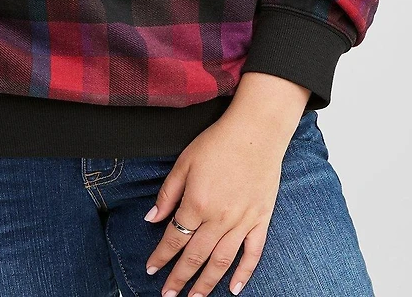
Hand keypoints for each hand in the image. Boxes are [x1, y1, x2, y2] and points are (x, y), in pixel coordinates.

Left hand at [143, 109, 288, 295]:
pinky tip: (234, 288)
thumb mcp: (184, 162)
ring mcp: (242, 222)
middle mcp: (218, 219)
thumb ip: (167, 194)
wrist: (256, 132)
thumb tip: (151, 219)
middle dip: (179, 278)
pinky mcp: (261, 220)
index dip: (161, 256)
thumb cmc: (217, 142)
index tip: (151, 269)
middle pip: (195, 256)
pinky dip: (244, 273)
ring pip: (221, 261)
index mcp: (196, 203)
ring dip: (206, 284)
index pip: (174, 238)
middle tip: (168, 295)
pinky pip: (252, 253)